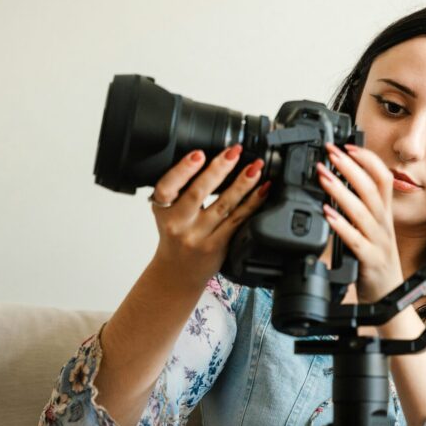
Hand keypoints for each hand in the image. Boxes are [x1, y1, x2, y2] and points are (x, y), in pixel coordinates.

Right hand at [149, 146, 269, 287]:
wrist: (178, 272)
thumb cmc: (175, 237)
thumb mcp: (167, 213)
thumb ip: (180, 189)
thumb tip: (210, 157)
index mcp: (163, 209)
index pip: (167, 186)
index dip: (183, 170)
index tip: (199, 154)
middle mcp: (178, 224)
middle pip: (198, 193)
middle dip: (218, 169)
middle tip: (234, 152)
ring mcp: (199, 236)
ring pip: (223, 206)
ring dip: (242, 184)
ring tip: (255, 168)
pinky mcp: (217, 246)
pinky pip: (238, 220)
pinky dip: (252, 203)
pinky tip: (262, 190)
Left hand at [317, 143, 404, 302]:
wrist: (390, 299)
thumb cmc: (376, 263)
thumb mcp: (372, 231)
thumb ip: (361, 209)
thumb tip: (340, 184)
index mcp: (384, 215)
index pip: (383, 178)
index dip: (367, 159)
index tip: (348, 145)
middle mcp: (384, 225)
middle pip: (371, 189)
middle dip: (350, 167)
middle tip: (330, 153)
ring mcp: (378, 242)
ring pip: (362, 211)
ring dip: (341, 190)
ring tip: (323, 176)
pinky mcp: (369, 261)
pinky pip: (355, 240)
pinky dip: (341, 225)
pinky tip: (327, 214)